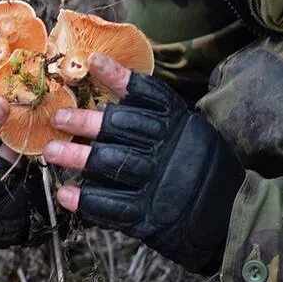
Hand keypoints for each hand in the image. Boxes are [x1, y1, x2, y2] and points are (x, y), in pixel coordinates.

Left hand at [42, 53, 244, 273]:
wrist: (230, 219)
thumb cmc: (204, 172)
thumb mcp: (194, 135)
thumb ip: (163, 120)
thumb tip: (118, 93)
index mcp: (181, 125)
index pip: (149, 95)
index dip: (120, 77)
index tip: (94, 62)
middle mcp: (170, 149)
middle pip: (122, 128)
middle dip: (85, 121)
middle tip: (59, 118)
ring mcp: (160, 183)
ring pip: (111, 163)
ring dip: (77, 157)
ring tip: (52, 152)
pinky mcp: (151, 216)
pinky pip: (112, 206)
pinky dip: (86, 201)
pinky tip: (66, 194)